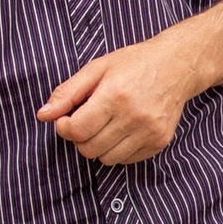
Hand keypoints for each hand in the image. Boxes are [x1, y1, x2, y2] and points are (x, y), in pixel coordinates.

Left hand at [39, 31, 204, 162]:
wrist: (178, 65)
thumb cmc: (134, 63)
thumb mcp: (97, 68)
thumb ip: (67, 92)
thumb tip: (43, 115)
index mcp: (115, 95)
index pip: (77, 130)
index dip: (64, 127)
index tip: (67, 118)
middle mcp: (134, 117)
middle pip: (89, 148)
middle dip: (79, 137)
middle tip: (85, 120)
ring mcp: (149, 132)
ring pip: (106, 159)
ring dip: (98, 146)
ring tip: (104, 125)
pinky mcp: (159, 142)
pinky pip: (126, 160)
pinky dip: (118, 150)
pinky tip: (122, 130)